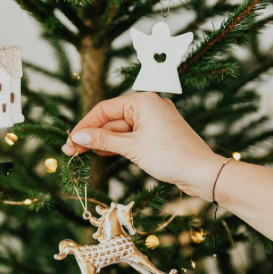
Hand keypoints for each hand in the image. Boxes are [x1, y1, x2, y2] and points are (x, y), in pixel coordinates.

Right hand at [61, 93, 224, 200]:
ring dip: (102, 142)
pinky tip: (101, 154)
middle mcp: (148, 106)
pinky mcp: (158, 135)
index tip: (69, 142)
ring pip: (120, 129)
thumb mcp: (132, 147)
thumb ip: (103, 141)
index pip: (104, 109)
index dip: (85, 126)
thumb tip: (77, 137)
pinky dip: (117, 145)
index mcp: (143, 101)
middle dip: (91, 136)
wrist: (202, 172)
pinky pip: (131, 137)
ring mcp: (154, 121)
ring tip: (81, 156)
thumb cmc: (171, 156)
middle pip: (111, 119)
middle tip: (70, 153)